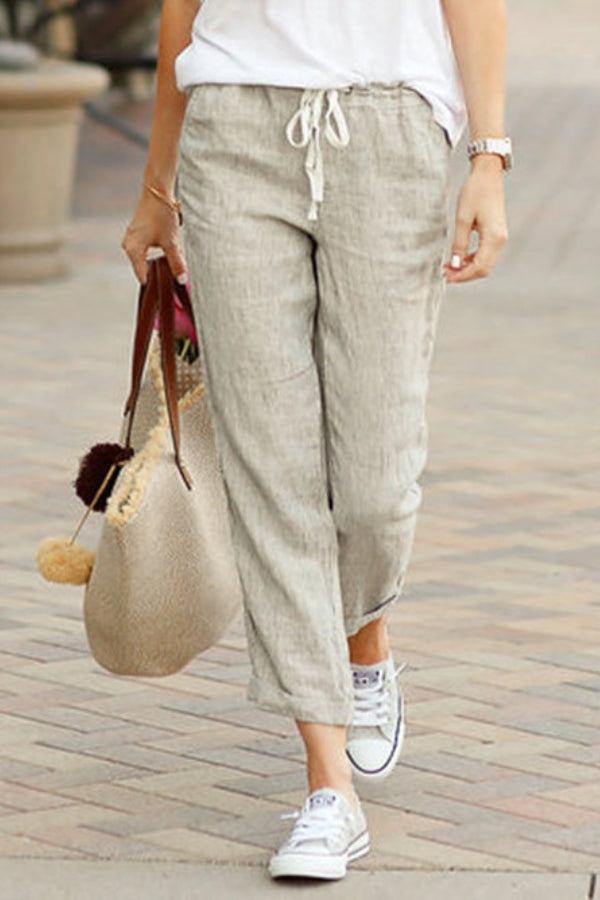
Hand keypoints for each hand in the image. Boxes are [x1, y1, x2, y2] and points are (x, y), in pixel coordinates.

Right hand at [121, 187, 186, 284]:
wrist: (157, 191)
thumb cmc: (162, 214)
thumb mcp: (171, 242)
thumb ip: (176, 262)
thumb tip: (181, 281)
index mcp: (133, 250)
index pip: (143, 276)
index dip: (155, 284)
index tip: (166, 290)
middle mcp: (128, 246)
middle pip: (143, 268)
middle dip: (157, 274)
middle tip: (171, 280)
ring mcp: (131, 239)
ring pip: (144, 259)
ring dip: (156, 264)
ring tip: (170, 268)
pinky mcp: (137, 233)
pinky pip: (144, 251)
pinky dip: (154, 255)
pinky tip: (164, 255)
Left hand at [443, 155, 508, 283]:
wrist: (488, 175)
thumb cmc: (475, 192)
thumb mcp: (462, 219)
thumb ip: (459, 243)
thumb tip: (455, 264)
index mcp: (494, 237)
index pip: (480, 267)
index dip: (462, 275)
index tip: (446, 276)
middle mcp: (501, 240)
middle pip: (484, 269)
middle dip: (465, 274)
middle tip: (445, 273)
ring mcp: (500, 238)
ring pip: (485, 263)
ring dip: (468, 268)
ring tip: (450, 266)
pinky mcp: (497, 234)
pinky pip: (486, 254)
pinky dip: (473, 259)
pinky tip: (459, 258)